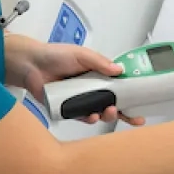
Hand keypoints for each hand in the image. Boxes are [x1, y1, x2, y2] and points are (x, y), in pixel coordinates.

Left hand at [4, 37, 144, 125]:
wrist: (30, 64)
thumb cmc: (54, 55)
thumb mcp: (81, 54)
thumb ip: (100, 63)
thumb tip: (120, 71)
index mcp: (97, 75)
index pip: (119, 87)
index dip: (131, 95)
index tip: (143, 102)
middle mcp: (91, 89)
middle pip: (113, 104)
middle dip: (125, 112)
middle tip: (135, 118)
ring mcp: (80, 100)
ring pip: (99, 112)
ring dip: (107, 115)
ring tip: (109, 112)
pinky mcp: (68, 110)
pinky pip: (82, 118)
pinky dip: (89, 119)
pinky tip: (92, 116)